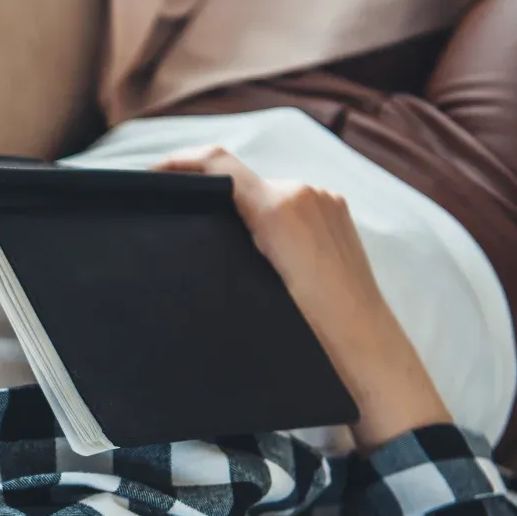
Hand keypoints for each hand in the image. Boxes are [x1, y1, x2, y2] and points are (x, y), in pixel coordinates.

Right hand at [155, 145, 450, 448]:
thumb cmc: (307, 333)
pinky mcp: (338, 217)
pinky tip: (259, 254)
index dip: (179, 163)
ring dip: (242, 212)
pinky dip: (270, 220)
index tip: (152, 176)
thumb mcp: (250, 288)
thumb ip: (228, 240)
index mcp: (280, 208)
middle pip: (241, 180)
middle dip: (210, 197)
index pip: (219, 164)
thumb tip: (199, 223)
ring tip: (220, 246)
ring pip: (267, 193)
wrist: (365, 352)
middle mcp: (305, 194)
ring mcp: (326, 203)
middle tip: (180, 221)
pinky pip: (292, 205)